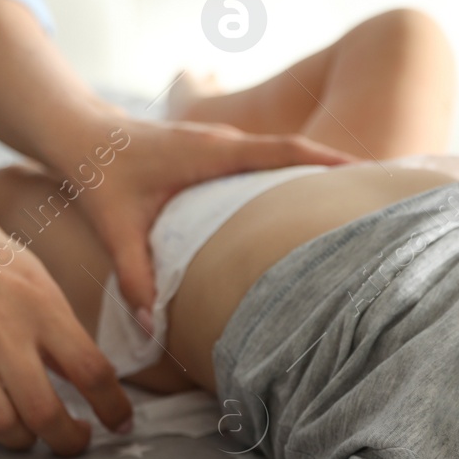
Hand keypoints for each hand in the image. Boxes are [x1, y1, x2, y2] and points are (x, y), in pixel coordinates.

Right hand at [0, 167, 130, 455]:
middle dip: (68, 441)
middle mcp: (5, 334)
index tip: (121, 424)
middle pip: (46, 414)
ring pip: (1, 425)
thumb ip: (57, 326)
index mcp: (42, 306)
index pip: (92, 371)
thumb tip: (86, 375)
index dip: (113, 407)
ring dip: (22, 439)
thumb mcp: (31, 275)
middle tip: (75, 443)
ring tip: (29, 433)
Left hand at [61, 118, 353, 323]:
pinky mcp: (216, 151)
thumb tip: (149, 326)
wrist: (77, 133)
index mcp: (213, 151)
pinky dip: (290, 175)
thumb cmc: (99, 173)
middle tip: (380, 194)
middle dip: (336, 169)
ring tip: (353, 201)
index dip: (326, 160)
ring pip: (281, 155)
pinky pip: (265, 160)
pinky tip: (303, 201)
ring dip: (314, 172)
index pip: (283, 150)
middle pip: (295, 152)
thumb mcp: (117, 227)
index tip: (367, 171)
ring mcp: (222, 143)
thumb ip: (135, 276)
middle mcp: (224, 142)